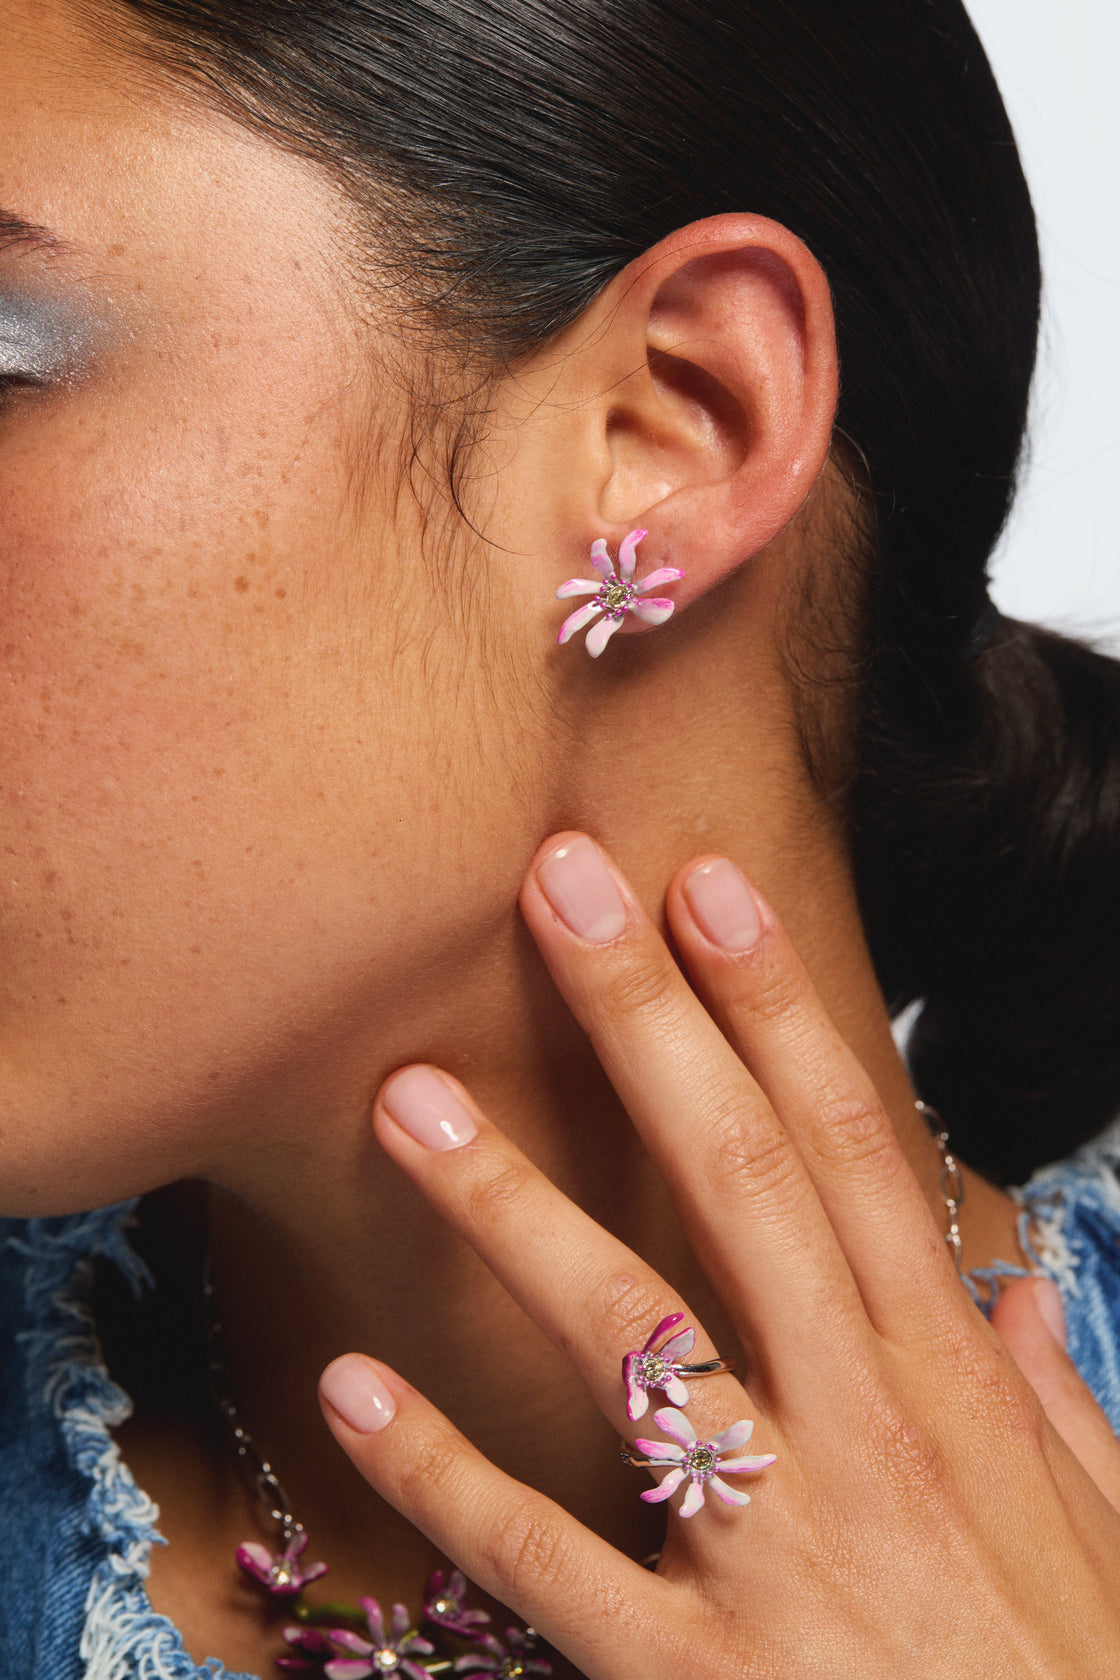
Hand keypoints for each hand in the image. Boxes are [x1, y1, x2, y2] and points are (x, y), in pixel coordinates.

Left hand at [319, 834, 1119, 1676]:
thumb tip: (1016, 1294)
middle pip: (742, 1183)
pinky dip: (444, 1471)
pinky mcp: (696, 1677)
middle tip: (557, 888)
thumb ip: (1058, 1404)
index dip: (779, 1006)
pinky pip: (547, 1559)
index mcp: (944, 1383)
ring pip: (631, 1337)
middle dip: (648, 1022)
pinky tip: (351, 1385)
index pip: (851, 1148)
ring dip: (513, 1207)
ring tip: (408, 1100)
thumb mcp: (1106, 1537)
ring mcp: (774, 1549)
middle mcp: (859, 1432)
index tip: (708, 890)